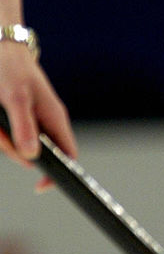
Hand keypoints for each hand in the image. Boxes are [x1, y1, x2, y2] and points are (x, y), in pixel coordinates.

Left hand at [0, 41, 76, 188]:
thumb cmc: (10, 68)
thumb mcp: (15, 98)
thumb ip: (24, 128)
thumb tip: (31, 156)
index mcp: (54, 120)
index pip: (67, 156)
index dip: (59, 174)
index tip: (40, 185)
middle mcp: (44, 124)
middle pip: (34, 153)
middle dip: (12, 149)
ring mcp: (28, 121)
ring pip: (14, 144)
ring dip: (0, 137)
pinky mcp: (13, 118)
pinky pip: (4, 134)